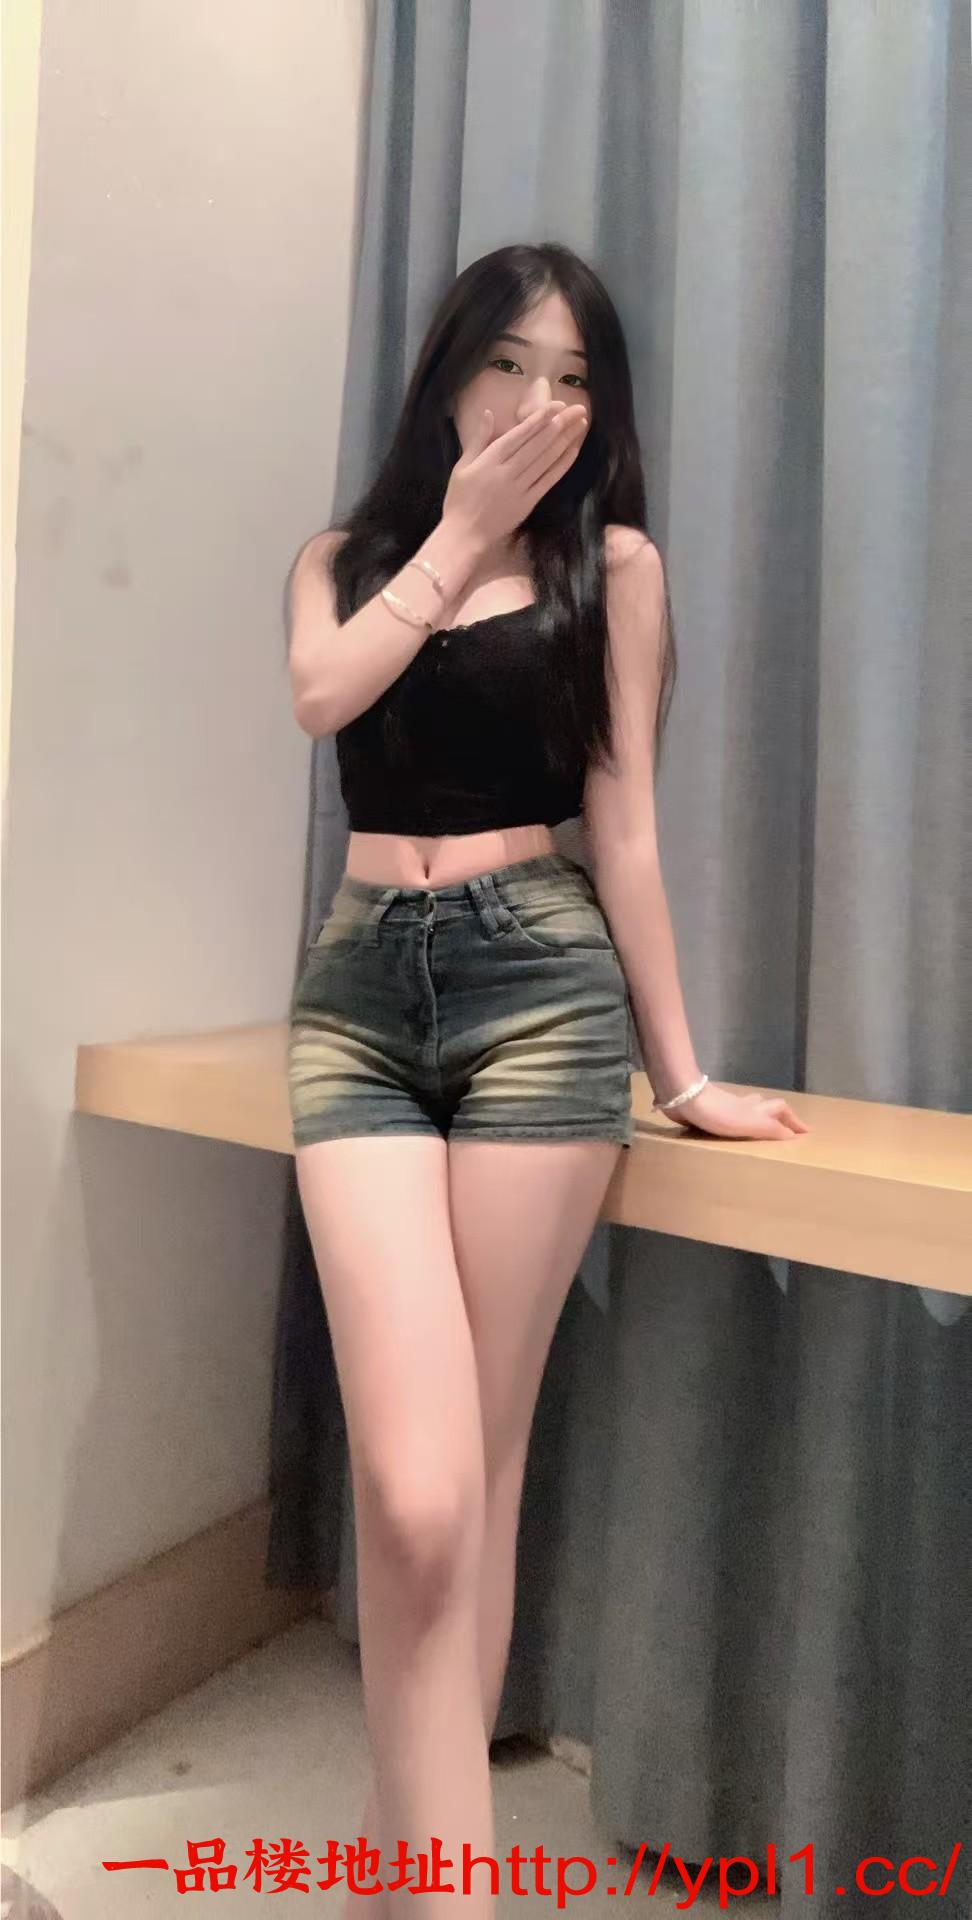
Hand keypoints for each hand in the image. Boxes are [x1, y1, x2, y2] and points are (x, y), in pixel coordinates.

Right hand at [442, 401, 588, 550]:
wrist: (464, 534)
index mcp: (490, 459)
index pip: (520, 434)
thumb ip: (478, 439)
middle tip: (578, 409)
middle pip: (538, 443)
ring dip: (565, 440)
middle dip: (560, 424)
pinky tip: (573, 451)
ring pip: (546, 459)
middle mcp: (507, 470)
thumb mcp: (463, 466)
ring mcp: (519, 487)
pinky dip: (561, 465)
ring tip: (580, 425)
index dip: (540, 418)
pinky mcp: (528, 503)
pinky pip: (548, 480)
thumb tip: (489, 413)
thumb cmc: (459, 500)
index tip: (557, 405)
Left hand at [658, 1082, 809, 1140]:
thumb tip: (792, 1136)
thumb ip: (770, 1129)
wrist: (683, 1096)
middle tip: (785, 1129)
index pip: (781, 1110)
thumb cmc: (718, 1111)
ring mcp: (723, 1107)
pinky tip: (725, 1131)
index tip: (805, 1132)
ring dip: (754, 1117)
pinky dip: (731, 1122)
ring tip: (758, 1130)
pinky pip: (723, 1117)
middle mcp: (742, 1105)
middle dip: (778, 1116)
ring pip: (745, 1109)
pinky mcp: (705, 1112)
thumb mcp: (749, 1123)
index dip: (794, 1120)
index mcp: (755, 1109)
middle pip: (765, 1106)